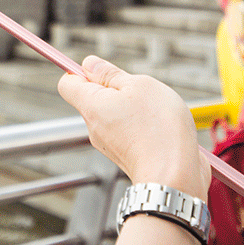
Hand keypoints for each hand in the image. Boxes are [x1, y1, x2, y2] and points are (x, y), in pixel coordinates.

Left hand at [58, 56, 210, 199]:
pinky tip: (160, 129)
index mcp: (91, 105)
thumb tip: (89, 64)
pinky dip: (142, 126)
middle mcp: (94, 127)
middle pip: (94, 97)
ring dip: (132, 108)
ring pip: (114, 114)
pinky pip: (128, 131)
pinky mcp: (126, 156)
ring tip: (154, 114)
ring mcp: (109, 144)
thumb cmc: (159, 131)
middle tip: (139, 93)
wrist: (176, 179)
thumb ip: (110, 73)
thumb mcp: (139, 86)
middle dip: (115, 89)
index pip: (67, 82)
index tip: (104, 71)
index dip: (82, 71)